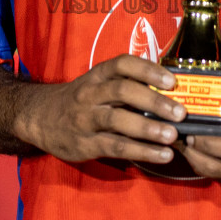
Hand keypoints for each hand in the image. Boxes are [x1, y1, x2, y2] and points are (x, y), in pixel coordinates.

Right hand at [13, 54, 187, 165]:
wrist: (40, 118)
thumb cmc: (82, 101)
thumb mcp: (98, 85)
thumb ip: (127, 87)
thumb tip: (172, 95)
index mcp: (98, 75)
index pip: (122, 64)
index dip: (148, 70)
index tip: (172, 81)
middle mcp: (90, 93)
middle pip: (123, 91)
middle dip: (154, 101)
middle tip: (180, 113)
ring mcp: (85, 119)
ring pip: (117, 120)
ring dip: (148, 128)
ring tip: (172, 136)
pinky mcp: (84, 144)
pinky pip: (115, 147)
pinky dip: (141, 151)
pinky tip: (162, 155)